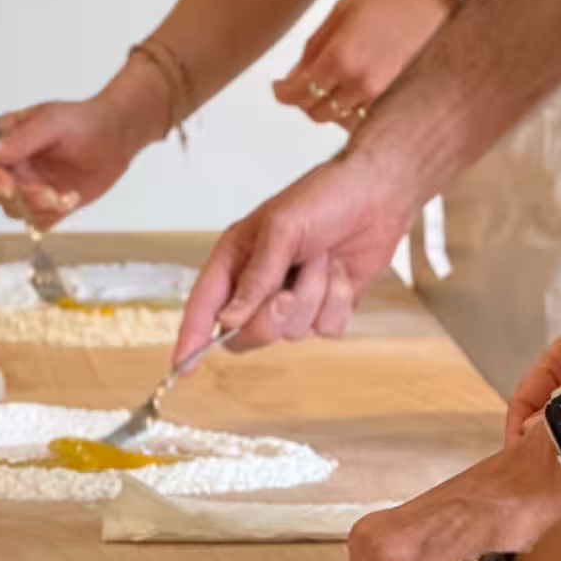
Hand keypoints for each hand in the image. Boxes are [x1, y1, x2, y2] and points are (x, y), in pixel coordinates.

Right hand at [0, 66, 169, 226]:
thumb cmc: (84, 121)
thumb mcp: (52, 123)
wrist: (117, 136)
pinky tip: (71, 198)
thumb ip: (20, 139)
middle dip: (23, 196)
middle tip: (49, 193)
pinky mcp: (47, 202)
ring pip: (14, 209)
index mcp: (7, 138)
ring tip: (66, 195)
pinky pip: (36, 220)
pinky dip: (52, 216)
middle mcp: (13, 163)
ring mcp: (28, 184)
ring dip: (39, 207)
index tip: (9, 186)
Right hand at [174, 146, 417, 362]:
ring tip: (322, 259)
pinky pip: (326, 329)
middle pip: (247, 333)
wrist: (377, 193)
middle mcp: (260, 283)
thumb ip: (256, 277)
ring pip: (291, 332)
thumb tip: (228, 320)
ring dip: (313, 296)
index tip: (184, 367)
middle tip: (287, 292)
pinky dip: (337, 301)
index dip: (191, 337)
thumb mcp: (281, 229)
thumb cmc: (324, 196)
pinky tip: (341, 272)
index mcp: (236, 258)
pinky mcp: (325, 305)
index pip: (204, 305)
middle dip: (271, 317)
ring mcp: (294, 297)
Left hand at [273, 0, 453, 128]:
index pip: (297, 93)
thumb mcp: (343, 9)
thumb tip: (296, 73)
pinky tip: (355, 94)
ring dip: (329, 107)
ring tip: (332, 86)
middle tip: (304, 83)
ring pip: (340, 120)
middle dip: (304, 99)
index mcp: (340, 57)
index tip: (279, 88)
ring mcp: (383, 97)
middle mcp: (360, 83)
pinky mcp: (401, 102)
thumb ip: (315, 45)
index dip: (283, 93)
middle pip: (315, 112)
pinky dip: (354, 112)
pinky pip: (366, 120)